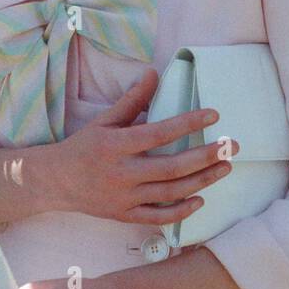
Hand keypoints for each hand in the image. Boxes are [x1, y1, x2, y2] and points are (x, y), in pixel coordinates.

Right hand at [49, 69, 237, 224]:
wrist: (56, 182)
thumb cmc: (83, 146)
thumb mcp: (104, 120)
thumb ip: (132, 99)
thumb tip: (153, 72)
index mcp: (117, 144)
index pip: (160, 133)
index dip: (188, 123)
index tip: (213, 115)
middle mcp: (123, 172)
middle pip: (172, 167)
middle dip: (206, 156)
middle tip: (231, 146)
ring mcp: (125, 197)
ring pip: (171, 192)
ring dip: (202, 180)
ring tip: (225, 168)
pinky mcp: (125, 215)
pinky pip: (158, 217)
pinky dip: (181, 211)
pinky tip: (200, 199)